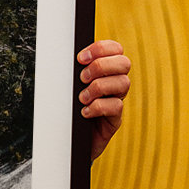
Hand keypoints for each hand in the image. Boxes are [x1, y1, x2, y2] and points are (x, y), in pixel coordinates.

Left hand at [77, 39, 130, 160]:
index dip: (101, 48)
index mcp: (105, 70)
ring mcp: (116, 100)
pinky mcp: (115, 119)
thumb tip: (63, 55)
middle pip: (124, 63)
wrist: (68, 139)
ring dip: (98, 87)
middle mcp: (114, 83)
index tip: (80, 58)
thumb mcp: (69, 86)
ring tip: (82, 98)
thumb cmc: (67, 108)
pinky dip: (98, 107)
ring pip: (123, 83)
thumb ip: (73, 70)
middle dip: (101, 66)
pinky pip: (116, 106)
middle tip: (82, 78)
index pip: (115, 49)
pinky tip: (84, 112)